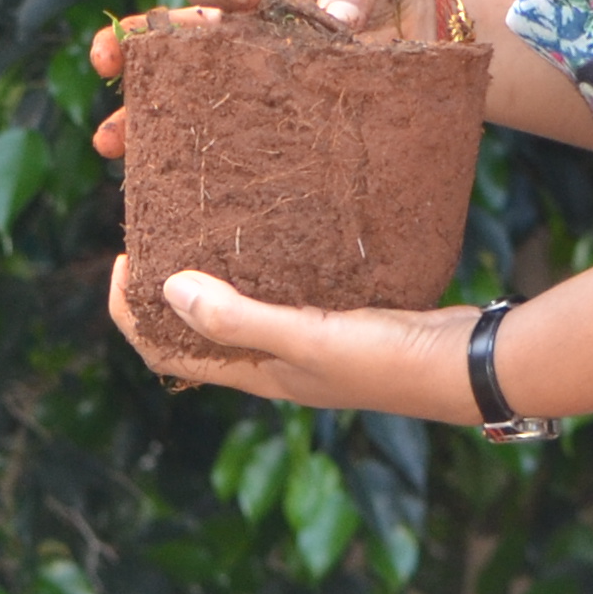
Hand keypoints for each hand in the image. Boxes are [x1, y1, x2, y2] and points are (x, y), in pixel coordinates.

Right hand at [83, 0, 448, 157]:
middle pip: (171, 40)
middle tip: (107, 58)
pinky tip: (151, 175)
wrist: (414, 26)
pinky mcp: (264, 118)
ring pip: (177, 94)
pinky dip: (179, 153)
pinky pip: (214, 133)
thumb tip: (340, 13)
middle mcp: (235, 32)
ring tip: (111, 140)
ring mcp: (244, 78)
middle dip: (134, 48)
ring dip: (139, 113)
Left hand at [110, 259, 477, 418]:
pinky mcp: (339, 318)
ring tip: (203, 219)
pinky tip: (272, 226)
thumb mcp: (308, 338)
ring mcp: (308, 342)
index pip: (166, 351)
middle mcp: (274, 363)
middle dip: (164, 287)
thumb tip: (168, 288)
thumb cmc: (390, 360)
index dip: (129, 310)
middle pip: (195, 330)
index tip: (123, 258)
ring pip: (240, 307)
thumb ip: (239, 318)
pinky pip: (283, 290)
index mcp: (256, 374)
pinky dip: (264, 264)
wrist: (470, 366)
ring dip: (213, 273)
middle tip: (157, 227)